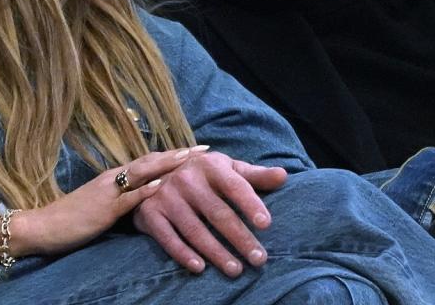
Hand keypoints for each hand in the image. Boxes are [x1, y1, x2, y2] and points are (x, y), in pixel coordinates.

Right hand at [16, 147, 204, 255]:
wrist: (43, 226)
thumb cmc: (74, 218)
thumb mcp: (104, 204)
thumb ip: (125, 196)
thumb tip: (148, 193)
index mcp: (115, 176)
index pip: (150, 160)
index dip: (174, 154)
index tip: (197, 149)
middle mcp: (114, 178)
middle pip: (151, 160)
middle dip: (178, 154)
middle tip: (202, 148)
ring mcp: (109, 192)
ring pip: (141, 173)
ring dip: (166, 164)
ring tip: (188, 158)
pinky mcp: (103, 210)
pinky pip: (126, 199)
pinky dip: (144, 191)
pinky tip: (160, 185)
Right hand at [132, 151, 287, 276]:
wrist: (153, 174)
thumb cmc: (202, 174)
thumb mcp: (227, 169)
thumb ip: (255, 175)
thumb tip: (284, 176)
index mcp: (209, 165)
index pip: (235, 186)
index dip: (251, 204)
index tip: (267, 224)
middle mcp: (186, 178)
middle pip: (218, 213)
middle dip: (240, 237)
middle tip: (259, 259)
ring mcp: (166, 196)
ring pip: (195, 229)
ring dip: (216, 252)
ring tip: (236, 270)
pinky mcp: (150, 213)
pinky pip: (168, 238)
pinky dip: (183, 254)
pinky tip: (200, 268)